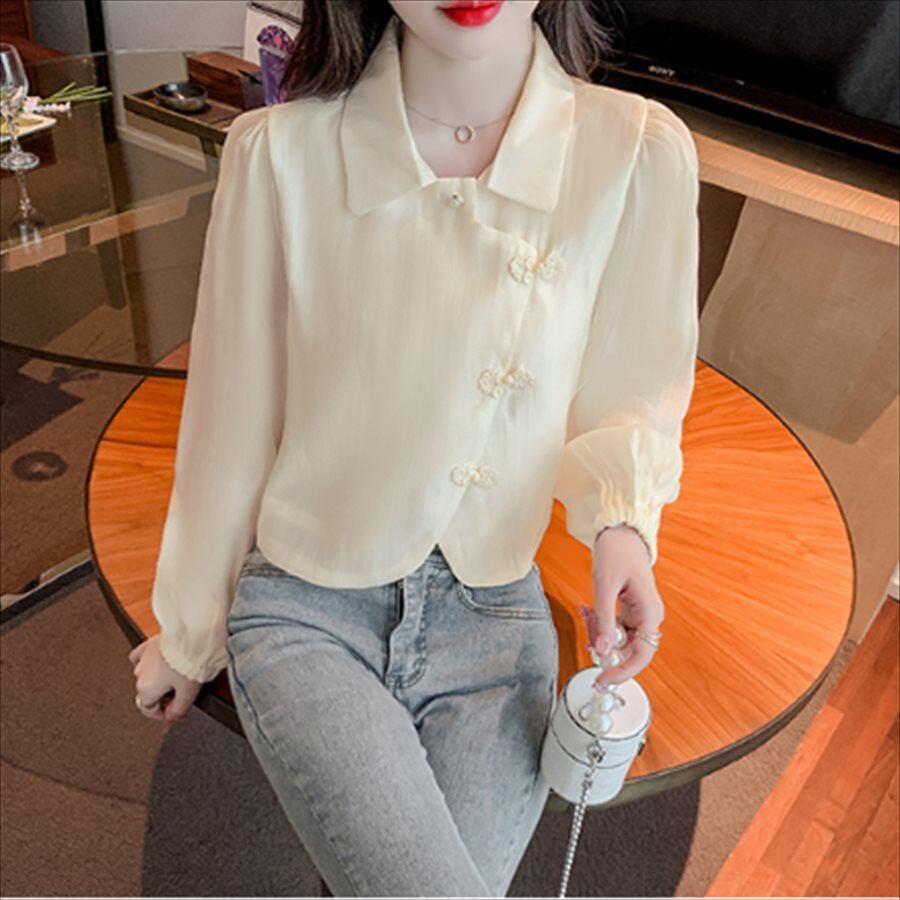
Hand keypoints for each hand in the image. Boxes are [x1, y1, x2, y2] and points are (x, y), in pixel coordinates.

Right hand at [128, 635, 202, 722]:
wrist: (193, 638)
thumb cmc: (190, 663)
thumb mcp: (188, 694)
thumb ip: (178, 709)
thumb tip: (172, 716)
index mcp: (146, 689)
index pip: (149, 710)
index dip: (164, 715)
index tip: (176, 714)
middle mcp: (140, 674)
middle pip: (149, 693)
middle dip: (164, 697)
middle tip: (181, 697)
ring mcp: (143, 658)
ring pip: (146, 676)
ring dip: (158, 680)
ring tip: (176, 679)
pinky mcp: (148, 645)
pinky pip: (141, 656)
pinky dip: (148, 662)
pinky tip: (157, 663)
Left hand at [582, 524, 663, 687]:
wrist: (621, 531)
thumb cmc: (617, 551)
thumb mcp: (605, 585)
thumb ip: (603, 619)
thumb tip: (601, 650)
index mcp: (650, 612)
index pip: (642, 655)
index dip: (622, 671)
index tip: (602, 679)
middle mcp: (649, 616)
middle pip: (628, 649)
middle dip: (604, 646)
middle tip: (585, 638)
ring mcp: (640, 613)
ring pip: (619, 638)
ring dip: (599, 632)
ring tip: (585, 612)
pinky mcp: (630, 609)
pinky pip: (615, 626)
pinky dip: (599, 622)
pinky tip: (588, 610)